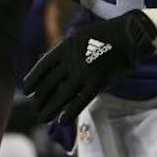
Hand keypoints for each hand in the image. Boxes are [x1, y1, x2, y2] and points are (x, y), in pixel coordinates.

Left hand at [24, 10, 156, 123]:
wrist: (129, 35)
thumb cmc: (106, 36)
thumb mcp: (80, 37)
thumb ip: (67, 53)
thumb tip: (53, 69)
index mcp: (65, 47)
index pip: (43, 66)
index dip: (33, 79)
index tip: (27, 91)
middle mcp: (71, 61)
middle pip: (50, 83)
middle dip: (40, 98)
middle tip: (35, 109)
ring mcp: (84, 72)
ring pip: (61, 95)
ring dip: (50, 108)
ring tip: (43, 117)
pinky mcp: (97, 82)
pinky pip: (80, 101)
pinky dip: (70, 112)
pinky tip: (62, 120)